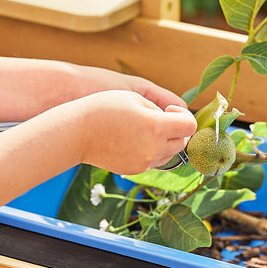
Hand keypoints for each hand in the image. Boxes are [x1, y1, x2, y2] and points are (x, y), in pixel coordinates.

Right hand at [74, 90, 196, 174]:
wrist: (77, 132)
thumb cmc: (104, 108)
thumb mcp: (137, 97)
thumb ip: (161, 109)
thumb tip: (174, 120)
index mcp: (157, 127)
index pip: (190, 125)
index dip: (183, 115)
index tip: (170, 110)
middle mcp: (154, 148)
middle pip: (182, 141)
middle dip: (176, 129)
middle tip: (158, 118)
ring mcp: (144, 162)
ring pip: (170, 154)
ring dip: (165, 141)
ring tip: (144, 129)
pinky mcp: (135, 170)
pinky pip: (153, 161)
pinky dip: (152, 151)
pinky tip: (134, 139)